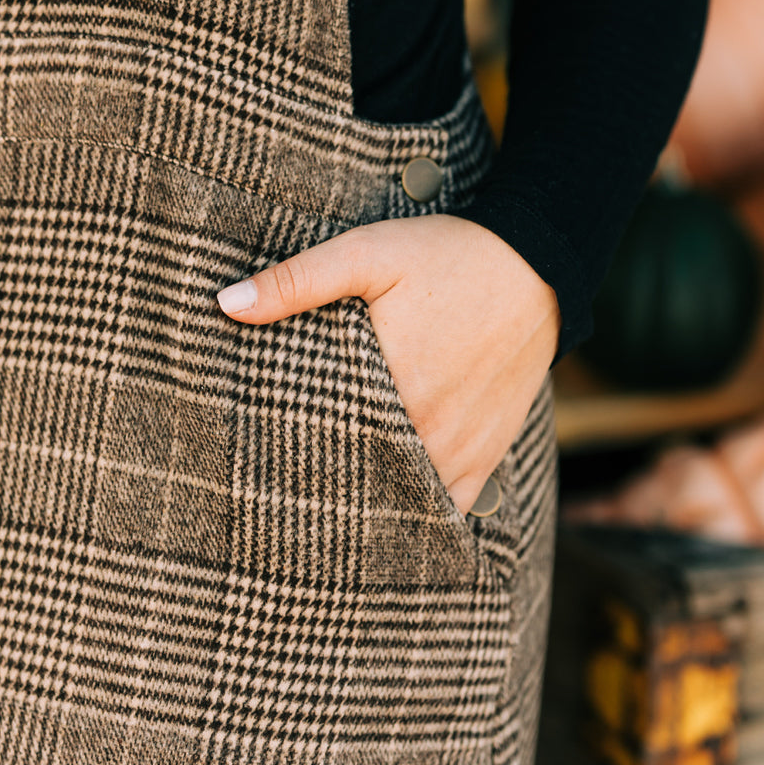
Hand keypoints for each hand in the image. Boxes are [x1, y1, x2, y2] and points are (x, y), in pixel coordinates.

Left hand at [216, 215, 560, 514]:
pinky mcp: (483, 458)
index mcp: (389, 387)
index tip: (252, 455)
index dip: (281, 452)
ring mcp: (457, 452)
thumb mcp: (367, 253)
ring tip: (322, 498)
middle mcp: (426, 431)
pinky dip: (414, 512)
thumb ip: (296, 281)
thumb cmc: (448, 256)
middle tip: (275, 487)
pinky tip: (384, 506)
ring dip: (364, 497)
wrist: (538, 265)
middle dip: (316, 480)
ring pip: (397, 499)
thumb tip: (225, 304)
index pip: (316, 441)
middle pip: (354, 477)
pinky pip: (443, 508)